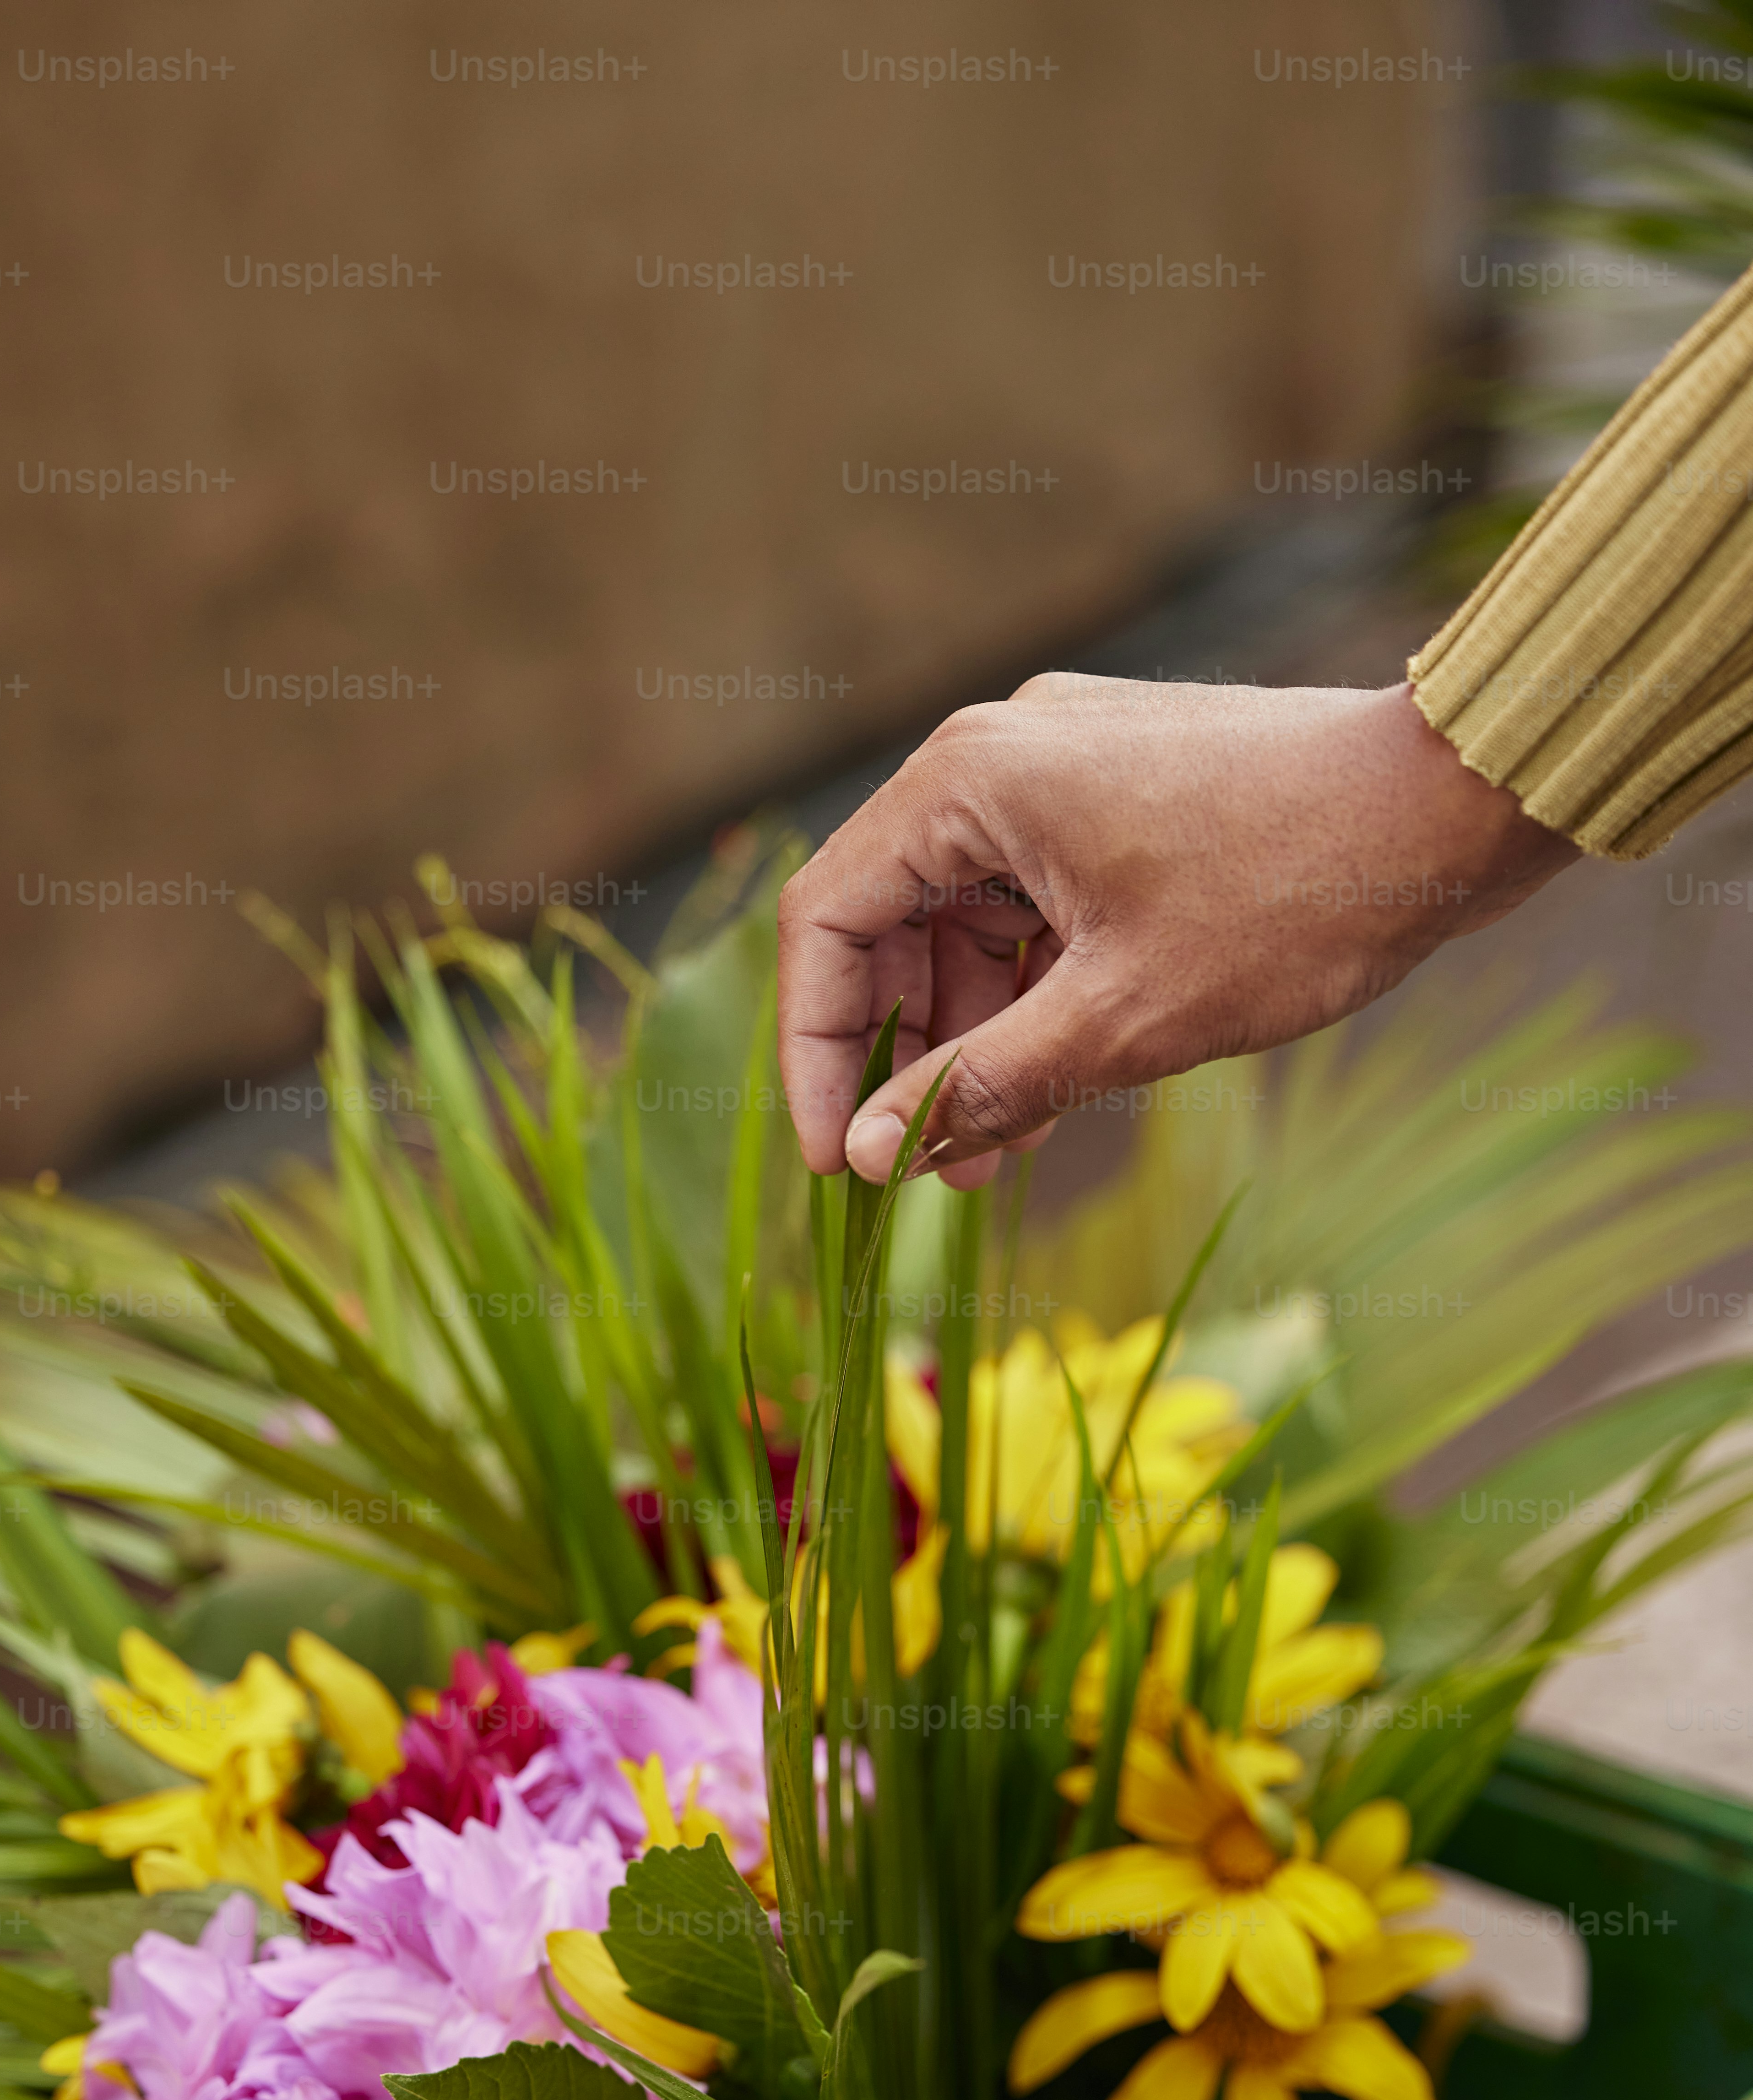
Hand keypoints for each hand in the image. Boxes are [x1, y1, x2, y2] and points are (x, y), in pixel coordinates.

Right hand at [776, 675, 1579, 1186]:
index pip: (830, 923)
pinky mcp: (1116, 796)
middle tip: (923, 1171)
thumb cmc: (1296, 895)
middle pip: (890, 923)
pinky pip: (1032, 906)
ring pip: (966, 924)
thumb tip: (872, 1157)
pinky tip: (1051, 1086)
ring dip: (974, 1038)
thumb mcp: (1124, 1018)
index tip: (837, 1160)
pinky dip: (1032, 994)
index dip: (815, 1052)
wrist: (1454, 804)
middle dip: (903, 1055)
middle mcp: (999, 757)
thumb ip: (982, 1086)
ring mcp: (1061, 771)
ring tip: (997, 1152)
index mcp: (973, 783)